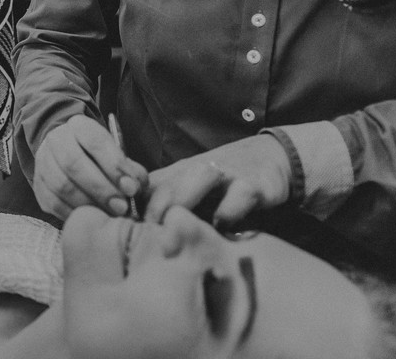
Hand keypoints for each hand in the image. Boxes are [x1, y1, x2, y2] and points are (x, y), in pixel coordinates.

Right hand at [31, 114, 147, 220]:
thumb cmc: (99, 156)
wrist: (68, 152)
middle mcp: (57, 140)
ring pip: (61, 185)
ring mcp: (43, 162)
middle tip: (121, 207)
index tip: (130, 188)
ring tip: (108, 215)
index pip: (95, 142)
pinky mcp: (38, 184)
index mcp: (79, 126)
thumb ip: (130, 169)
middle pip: (74, 164)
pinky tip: (90, 217)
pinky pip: (53, 203)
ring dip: (88, 203)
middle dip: (100, 189)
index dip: (114, 166)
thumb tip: (135, 188)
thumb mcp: (116, 153)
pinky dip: (73, 213)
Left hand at [142, 134, 290, 227]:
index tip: (125, 234)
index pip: (145, 190)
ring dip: (184, 201)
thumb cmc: (223, 184)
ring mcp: (224, 176)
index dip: (133, 209)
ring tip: (178, 229)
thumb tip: (134, 238)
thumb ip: (166, 209)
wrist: (269, 157)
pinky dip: (230, 209)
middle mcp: (195, 173)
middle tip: (149, 239)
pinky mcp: (252, 183)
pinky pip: (239, 194)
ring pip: (197, 179)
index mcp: (176, 177)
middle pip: (167, 185)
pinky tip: (222, 224)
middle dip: (154, 211)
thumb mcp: (191, 192)